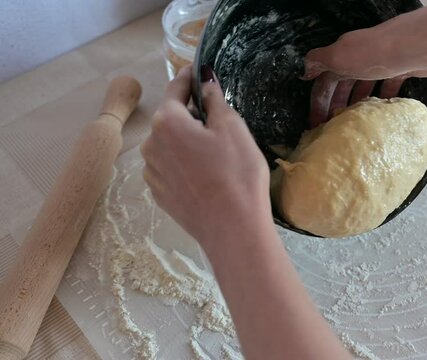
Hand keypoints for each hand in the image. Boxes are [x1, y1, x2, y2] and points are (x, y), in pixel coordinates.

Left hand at [141, 65, 270, 241]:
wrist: (232, 228)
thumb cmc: (236, 173)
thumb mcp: (232, 128)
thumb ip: (214, 99)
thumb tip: (205, 79)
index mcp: (166, 122)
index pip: (176, 90)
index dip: (189, 78)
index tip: (197, 70)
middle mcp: (151, 145)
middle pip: (171, 119)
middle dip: (191, 116)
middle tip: (220, 124)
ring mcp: (153, 173)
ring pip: (170, 146)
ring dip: (187, 142)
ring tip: (215, 155)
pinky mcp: (160, 195)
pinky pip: (171, 168)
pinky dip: (185, 164)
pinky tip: (206, 176)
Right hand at [303, 9, 426, 125]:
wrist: (420, 46)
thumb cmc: (377, 53)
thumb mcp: (340, 56)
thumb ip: (320, 61)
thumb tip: (304, 70)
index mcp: (343, 54)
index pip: (324, 80)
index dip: (318, 102)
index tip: (315, 125)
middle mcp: (360, 57)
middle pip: (342, 85)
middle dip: (335, 107)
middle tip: (332, 130)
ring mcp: (381, 64)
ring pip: (363, 87)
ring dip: (356, 106)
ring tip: (353, 126)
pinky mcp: (401, 70)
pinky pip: (388, 88)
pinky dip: (382, 100)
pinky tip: (380, 114)